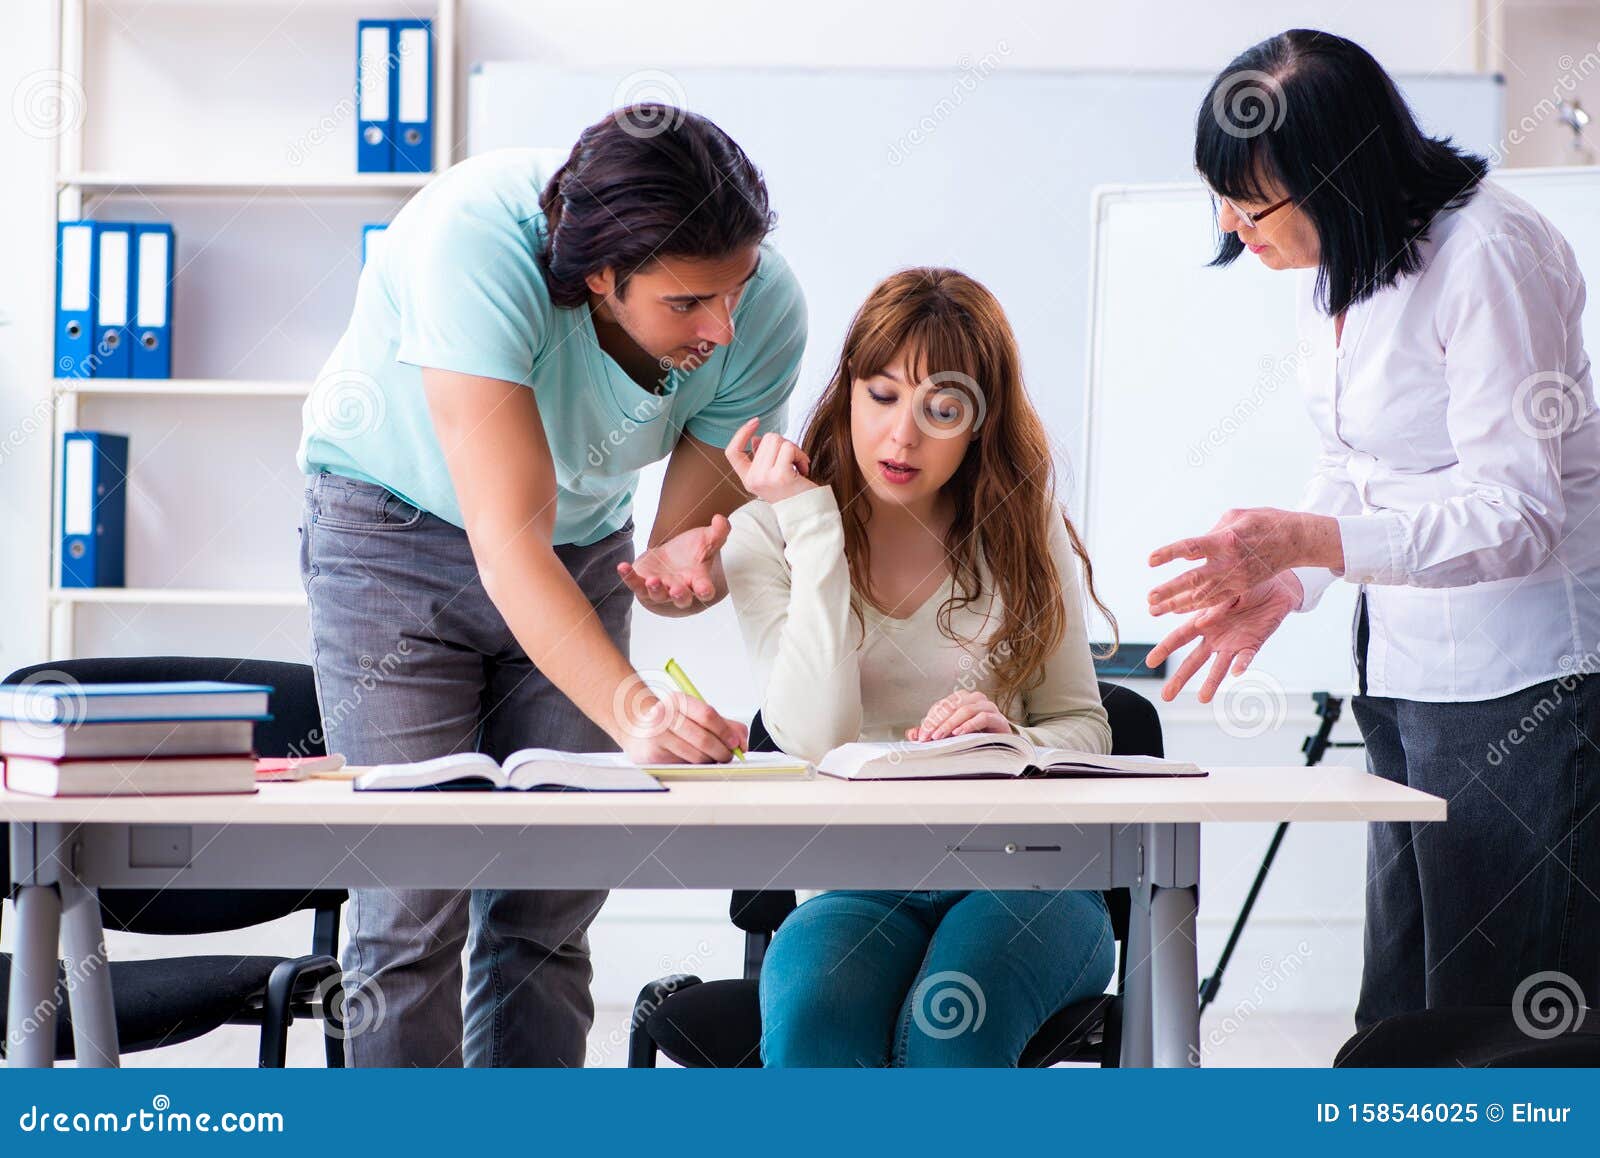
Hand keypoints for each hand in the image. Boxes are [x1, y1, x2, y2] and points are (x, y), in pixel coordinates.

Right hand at [615, 684, 749, 764]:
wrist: (638, 730)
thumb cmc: (672, 723)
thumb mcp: (696, 715)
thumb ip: (724, 724)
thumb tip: (742, 741)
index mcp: (678, 700)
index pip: (708, 715)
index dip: (726, 732)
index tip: (736, 743)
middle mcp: (664, 715)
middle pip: (703, 738)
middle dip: (722, 751)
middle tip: (728, 756)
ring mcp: (656, 736)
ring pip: (695, 756)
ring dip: (710, 761)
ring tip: (712, 759)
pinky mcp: (651, 756)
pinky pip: (683, 766)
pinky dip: (694, 767)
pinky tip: (693, 761)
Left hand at [617, 517, 729, 610]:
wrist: (670, 557)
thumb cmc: (691, 552)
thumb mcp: (706, 539)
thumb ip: (717, 532)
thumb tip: (720, 519)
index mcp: (697, 580)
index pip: (704, 589)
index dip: (705, 590)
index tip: (705, 589)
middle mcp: (680, 589)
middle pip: (681, 598)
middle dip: (679, 595)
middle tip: (677, 590)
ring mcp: (660, 589)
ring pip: (657, 595)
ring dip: (655, 589)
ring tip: (652, 580)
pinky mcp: (642, 584)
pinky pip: (634, 584)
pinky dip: (628, 577)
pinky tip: (622, 567)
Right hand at [724, 418, 815, 503]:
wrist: (807, 513)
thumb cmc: (793, 491)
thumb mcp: (772, 475)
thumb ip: (762, 457)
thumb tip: (757, 439)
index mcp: (748, 479)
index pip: (732, 452)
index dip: (741, 433)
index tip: (755, 422)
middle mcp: (753, 479)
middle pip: (765, 439)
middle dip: (784, 444)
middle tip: (792, 461)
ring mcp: (765, 478)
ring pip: (777, 440)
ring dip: (793, 449)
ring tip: (798, 466)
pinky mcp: (780, 476)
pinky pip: (789, 448)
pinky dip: (800, 455)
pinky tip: (804, 469)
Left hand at [905, 690, 1013, 741]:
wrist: (1001, 742)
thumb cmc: (975, 735)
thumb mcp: (950, 734)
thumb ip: (931, 732)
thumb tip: (912, 733)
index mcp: (961, 698)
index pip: (941, 706)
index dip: (929, 720)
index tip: (921, 736)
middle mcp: (974, 698)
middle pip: (952, 706)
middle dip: (937, 722)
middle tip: (929, 737)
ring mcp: (987, 706)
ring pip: (965, 709)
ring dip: (950, 723)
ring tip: (940, 736)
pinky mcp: (997, 718)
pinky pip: (982, 717)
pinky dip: (969, 725)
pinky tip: (959, 733)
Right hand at [1145, 573, 1301, 701]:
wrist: (1276, 587)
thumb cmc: (1245, 583)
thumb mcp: (1226, 589)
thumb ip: (1214, 606)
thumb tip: (1201, 624)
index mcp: (1202, 620)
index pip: (1179, 637)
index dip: (1164, 650)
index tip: (1149, 662)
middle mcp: (1214, 637)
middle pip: (1193, 660)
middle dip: (1179, 677)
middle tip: (1166, 696)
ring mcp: (1232, 643)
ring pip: (1218, 667)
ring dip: (1210, 682)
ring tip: (1202, 699)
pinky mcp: (1252, 644)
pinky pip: (1246, 658)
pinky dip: (1242, 665)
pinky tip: (1237, 673)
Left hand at [1148, 509, 1339, 615]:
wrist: (1296, 540)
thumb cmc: (1263, 522)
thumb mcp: (1235, 517)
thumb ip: (1209, 533)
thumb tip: (1188, 554)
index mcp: (1226, 540)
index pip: (1191, 548)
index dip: (1170, 554)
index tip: (1150, 560)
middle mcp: (1230, 563)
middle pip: (1194, 579)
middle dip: (1170, 590)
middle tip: (1149, 598)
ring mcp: (1237, 578)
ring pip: (1203, 595)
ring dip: (1177, 604)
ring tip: (1155, 609)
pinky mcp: (1242, 587)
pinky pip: (1216, 601)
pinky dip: (1196, 607)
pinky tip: (1178, 611)